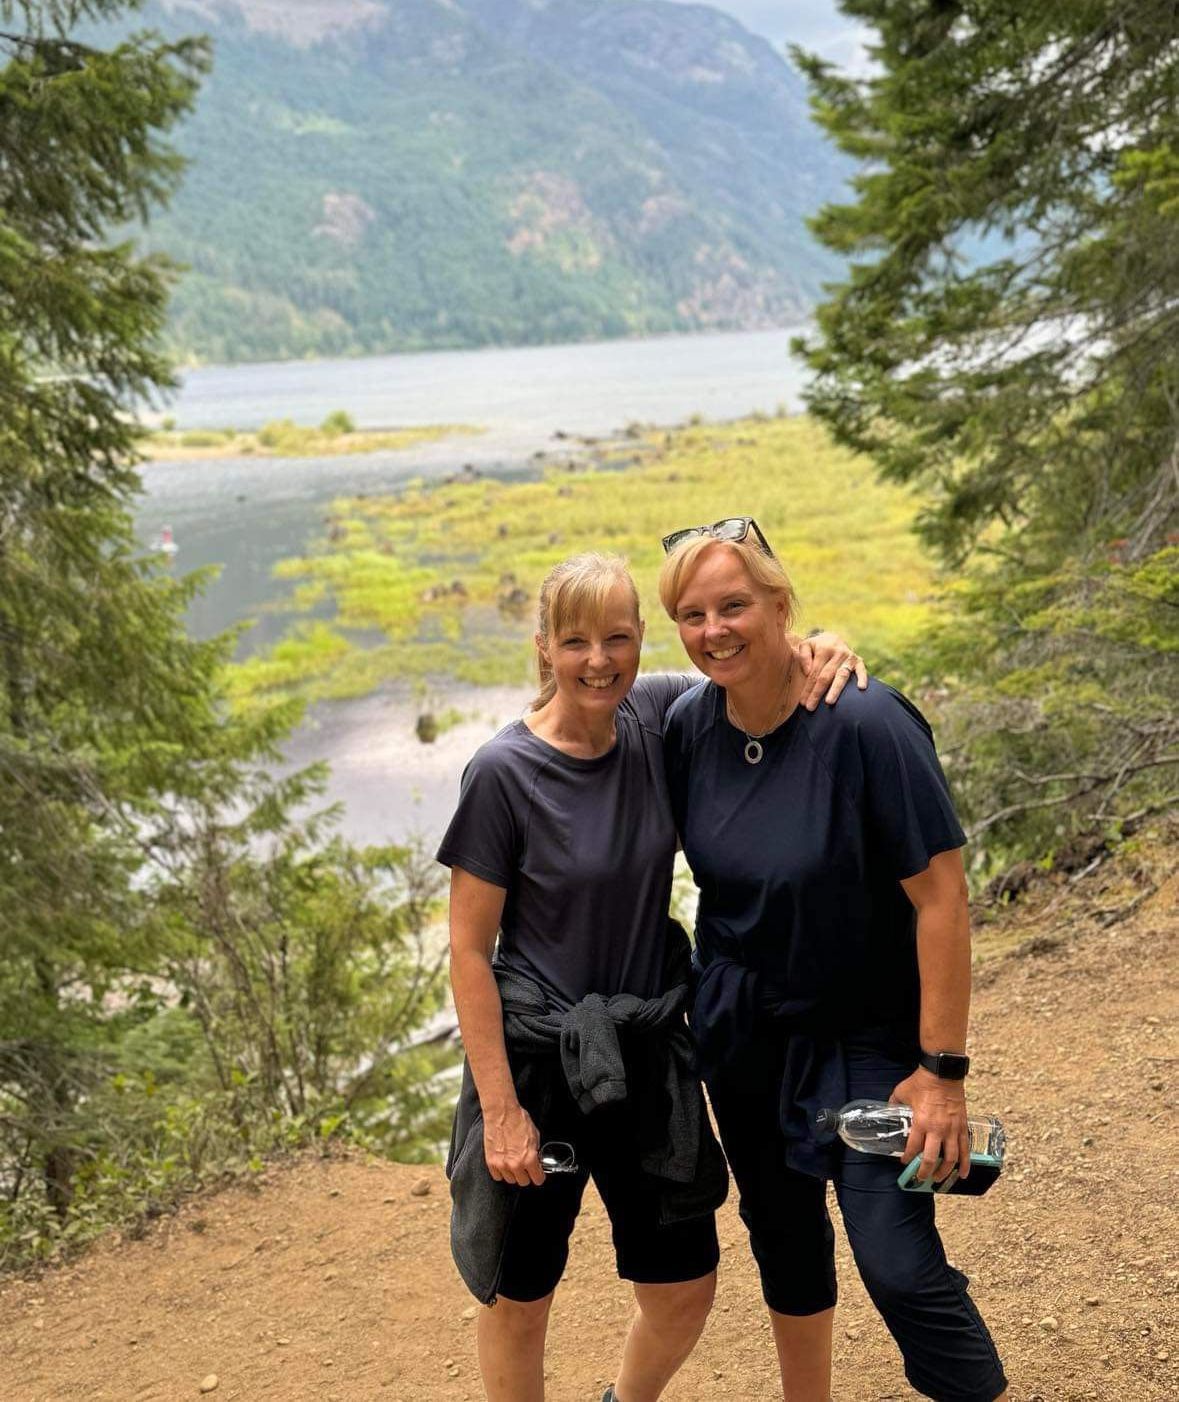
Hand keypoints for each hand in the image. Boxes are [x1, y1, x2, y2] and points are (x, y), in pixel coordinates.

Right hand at [483, 1101, 543, 1185]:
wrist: (501, 1112)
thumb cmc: (517, 1120)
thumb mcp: (535, 1135)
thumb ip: (536, 1151)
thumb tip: (536, 1159)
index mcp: (529, 1158)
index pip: (538, 1179)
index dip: (539, 1176)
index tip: (538, 1174)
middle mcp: (515, 1165)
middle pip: (523, 1182)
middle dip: (526, 1175)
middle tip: (525, 1167)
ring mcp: (502, 1165)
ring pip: (510, 1180)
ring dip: (513, 1174)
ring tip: (513, 1163)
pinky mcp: (491, 1162)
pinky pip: (497, 1176)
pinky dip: (501, 1172)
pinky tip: (504, 1163)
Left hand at [794, 632, 867, 710]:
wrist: (832, 638)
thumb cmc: (816, 647)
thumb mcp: (806, 645)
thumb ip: (803, 656)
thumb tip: (808, 671)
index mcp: (823, 649)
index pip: (814, 672)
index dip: (808, 688)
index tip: (802, 702)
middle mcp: (837, 652)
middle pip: (826, 676)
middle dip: (817, 693)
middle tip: (810, 707)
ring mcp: (849, 657)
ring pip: (842, 676)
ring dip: (835, 690)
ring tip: (829, 702)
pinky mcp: (858, 661)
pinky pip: (862, 670)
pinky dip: (862, 678)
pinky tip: (861, 688)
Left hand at [890, 1067, 971, 1182]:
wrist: (942, 1073)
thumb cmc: (921, 1082)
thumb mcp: (902, 1092)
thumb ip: (894, 1104)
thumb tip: (889, 1111)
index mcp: (920, 1122)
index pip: (913, 1148)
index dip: (907, 1159)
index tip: (904, 1162)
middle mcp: (937, 1130)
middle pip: (932, 1159)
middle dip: (925, 1172)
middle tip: (920, 1178)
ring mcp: (952, 1130)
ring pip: (950, 1158)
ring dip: (944, 1172)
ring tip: (939, 1179)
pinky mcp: (963, 1127)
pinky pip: (965, 1150)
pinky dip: (965, 1164)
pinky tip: (963, 1174)